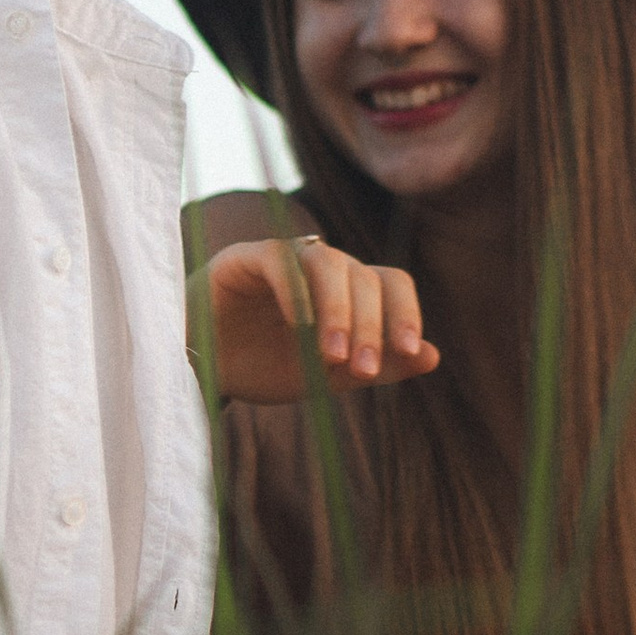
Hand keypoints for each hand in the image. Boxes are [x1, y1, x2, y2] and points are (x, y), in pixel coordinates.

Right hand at [198, 235, 439, 402]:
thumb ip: (377, 366)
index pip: (392, 284)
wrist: (201, 368)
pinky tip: (299, 325)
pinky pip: (280, 261)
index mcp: (349, 293)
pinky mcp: (246, 258)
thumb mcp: (326, 376)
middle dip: (371, 325)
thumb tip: (433, 357)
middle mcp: (323, 269)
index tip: (412, 352)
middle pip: (366, 275)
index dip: (407, 313)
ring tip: (333, 357)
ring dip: (339, 310)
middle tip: (360, 370)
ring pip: (328, 261)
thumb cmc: (264, 365)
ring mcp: (285, 259)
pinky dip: (296, 290)